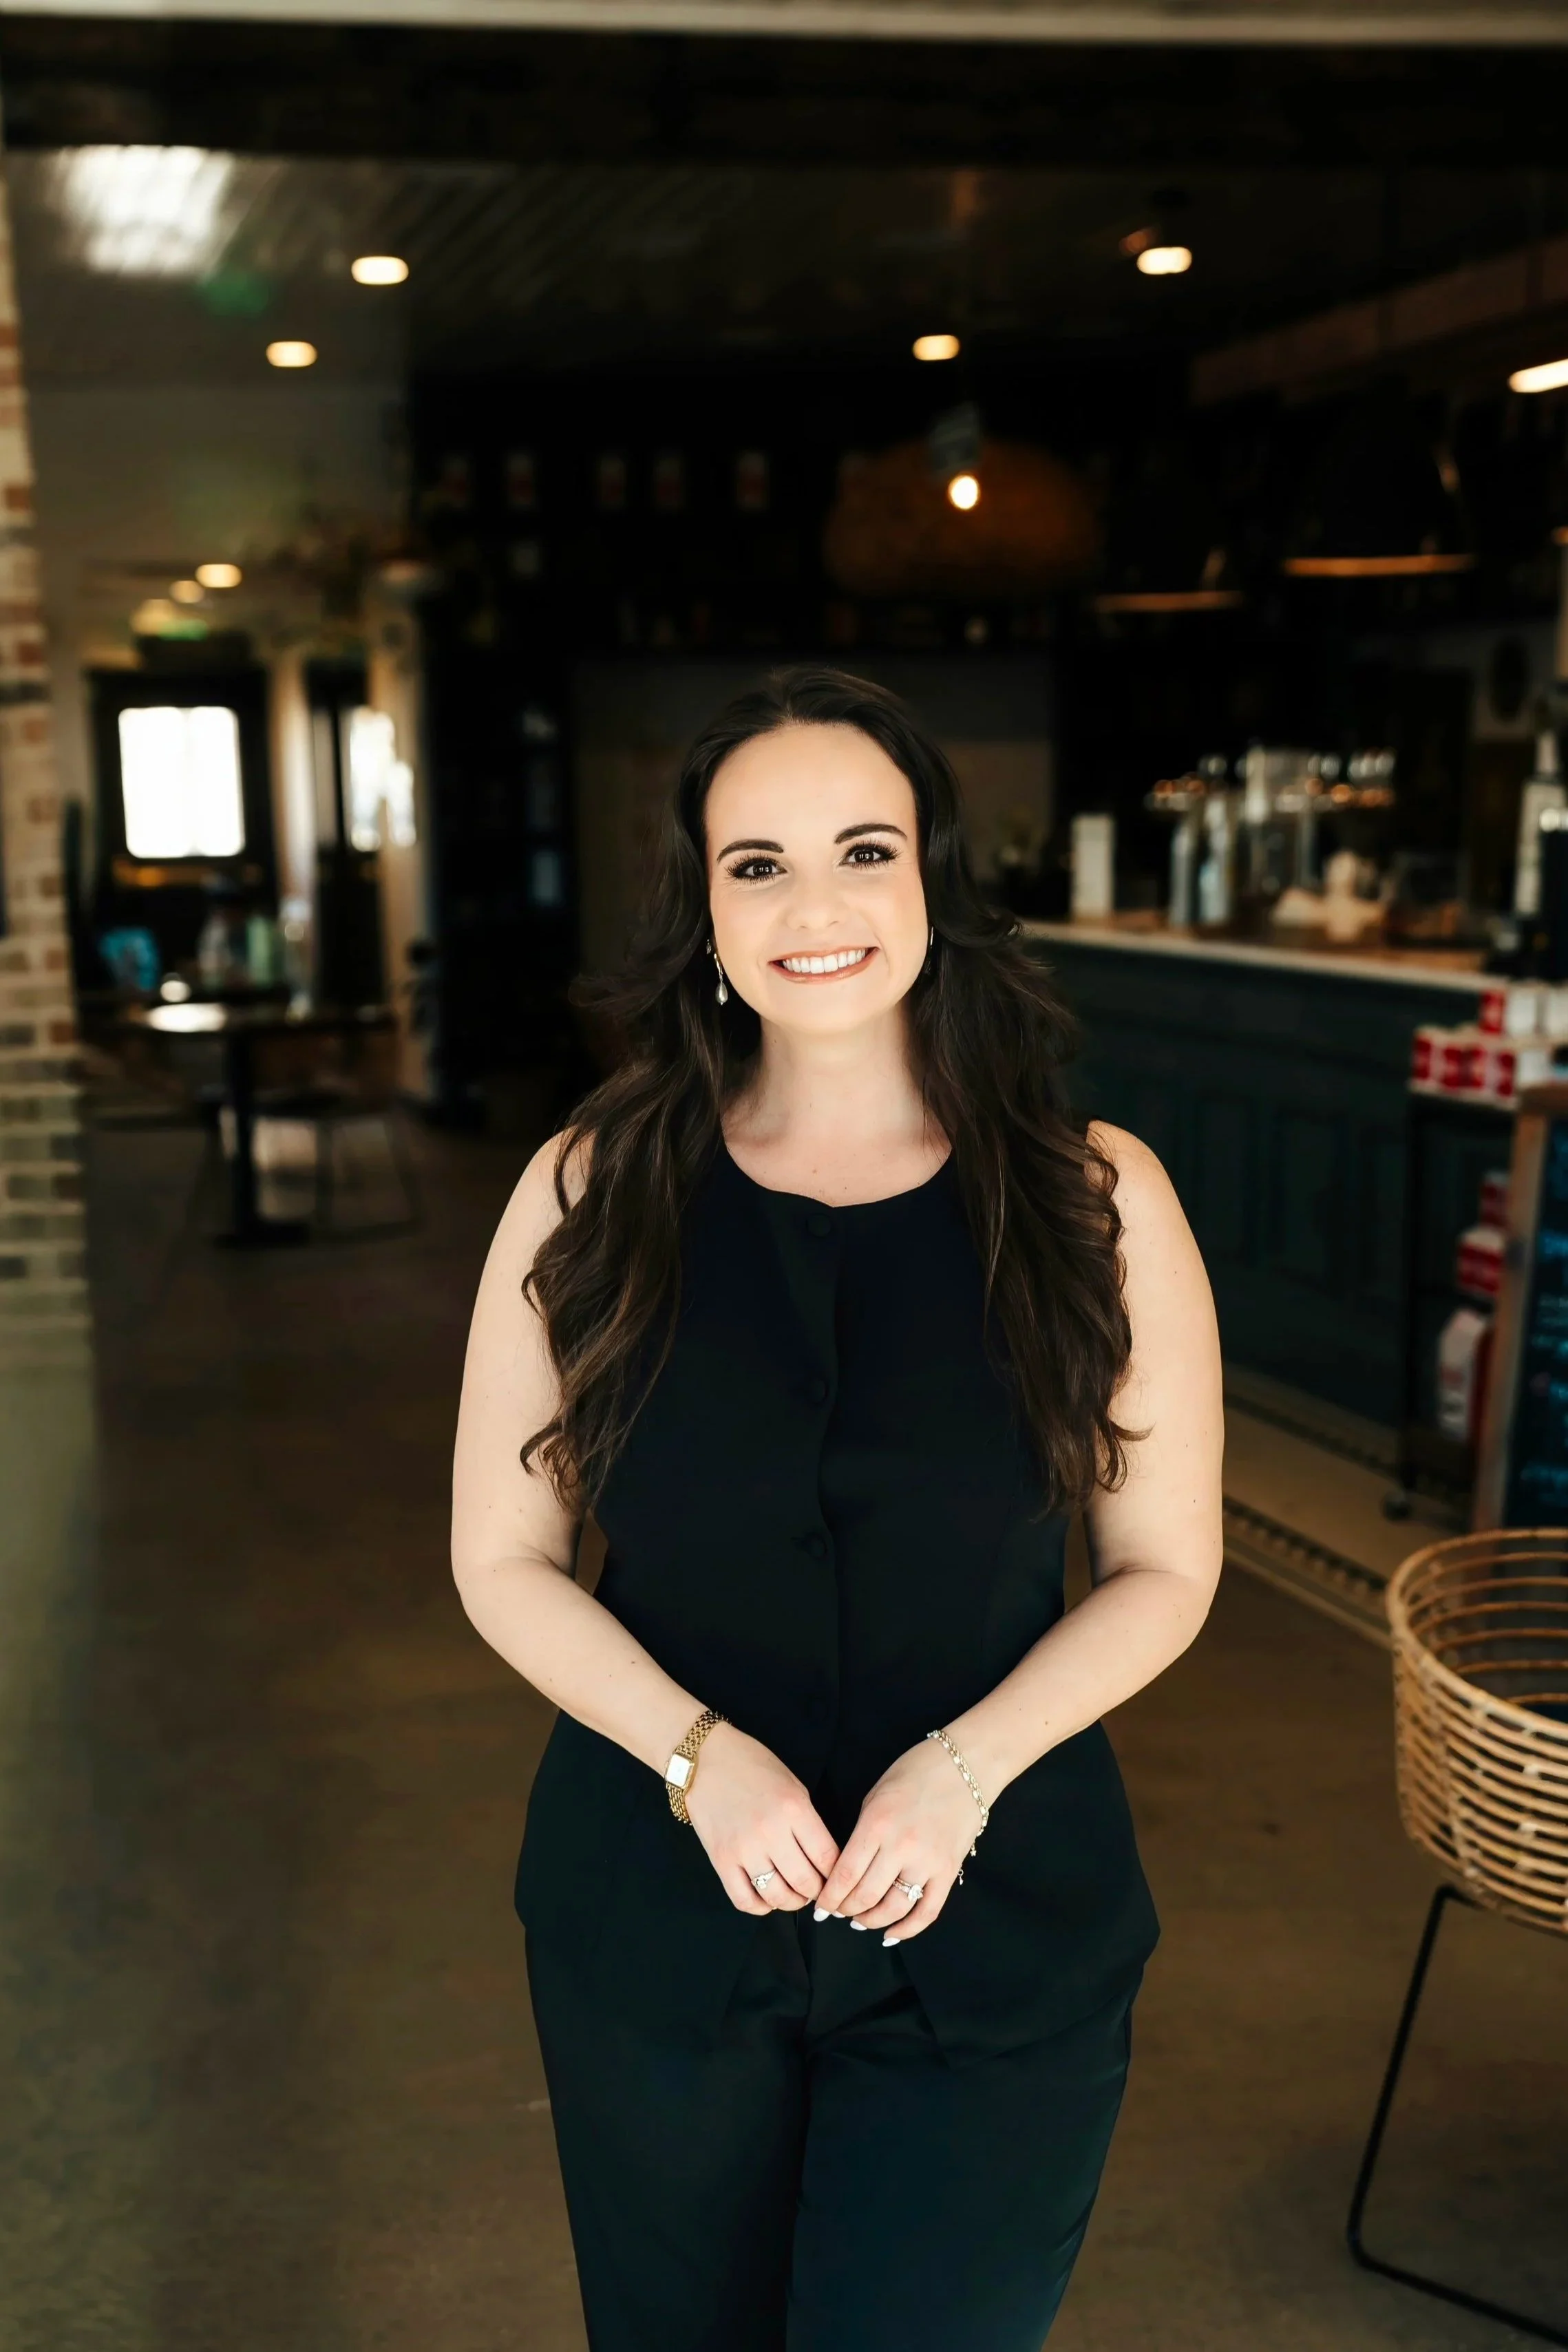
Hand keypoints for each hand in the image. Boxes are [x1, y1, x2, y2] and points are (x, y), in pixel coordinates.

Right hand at [684, 1722, 838, 1914]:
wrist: (705, 1761)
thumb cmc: (753, 1767)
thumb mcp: (793, 1787)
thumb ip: (809, 1823)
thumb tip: (823, 1861)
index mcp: (794, 1809)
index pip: (828, 1859)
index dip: (836, 1875)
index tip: (835, 1878)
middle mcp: (771, 1832)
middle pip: (806, 1883)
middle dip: (817, 1892)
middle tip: (816, 1888)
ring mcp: (744, 1849)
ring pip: (778, 1896)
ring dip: (792, 1902)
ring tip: (794, 1894)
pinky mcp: (721, 1861)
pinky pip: (745, 1900)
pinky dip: (761, 1907)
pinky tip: (767, 1897)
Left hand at [815, 1737, 981, 1942]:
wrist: (964, 1765)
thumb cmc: (914, 1773)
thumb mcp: (875, 1796)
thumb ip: (862, 1833)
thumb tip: (848, 1869)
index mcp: (877, 1825)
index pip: (846, 1874)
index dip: (830, 1898)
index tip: (820, 1907)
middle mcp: (901, 1847)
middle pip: (866, 1896)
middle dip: (846, 1910)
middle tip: (837, 1913)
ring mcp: (928, 1862)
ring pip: (894, 1908)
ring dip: (872, 1921)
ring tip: (860, 1921)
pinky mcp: (949, 1871)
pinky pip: (927, 1911)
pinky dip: (908, 1929)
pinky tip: (892, 1934)